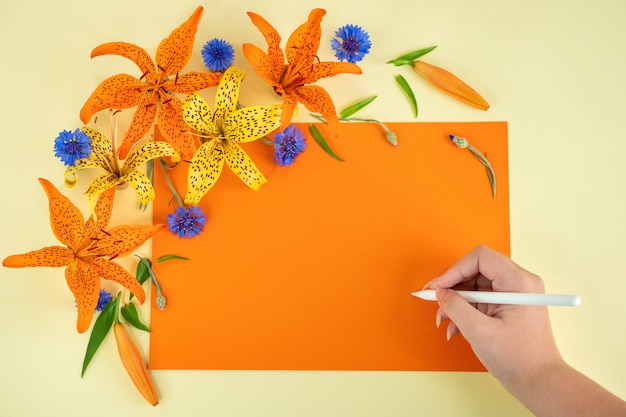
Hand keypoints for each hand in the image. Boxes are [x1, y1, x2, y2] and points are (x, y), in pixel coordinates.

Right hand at [424, 245, 562, 388]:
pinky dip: (465, 309)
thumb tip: (440, 293)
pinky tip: (456, 327)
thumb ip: (456, 307)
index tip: (438, 287)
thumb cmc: (519, 359)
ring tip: (445, 320)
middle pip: (476, 268)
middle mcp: (519, 282)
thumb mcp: (480, 332)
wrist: (539, 382)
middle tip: (435, 300)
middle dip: (453, 285)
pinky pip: (480, 298)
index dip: (454, 270)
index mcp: (519, 283)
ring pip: (475, 284)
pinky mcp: (508, 304)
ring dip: (456, 300)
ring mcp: (514, 293)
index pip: (480, 258)